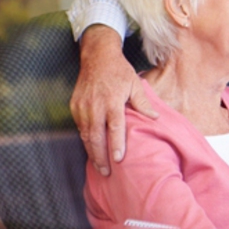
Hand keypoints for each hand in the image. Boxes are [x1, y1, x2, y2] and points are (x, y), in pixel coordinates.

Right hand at [69, 25, 157, 175]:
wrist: (97, 57)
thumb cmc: (120, 71)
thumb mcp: (135, 84)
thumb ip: (142, 103)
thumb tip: (154, 118)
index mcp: (112, 101)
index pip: (114, 128)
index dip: (116, 145)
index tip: (119, 160)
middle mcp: (94, 106)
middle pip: (96, 137)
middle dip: (100, 157)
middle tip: (107, 172)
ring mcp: (82, 106)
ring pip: (85, 135)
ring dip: (91, 152)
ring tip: (99, 166)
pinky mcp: (74, 106)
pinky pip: (80, 127)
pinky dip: (85, 140)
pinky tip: (92, 149)